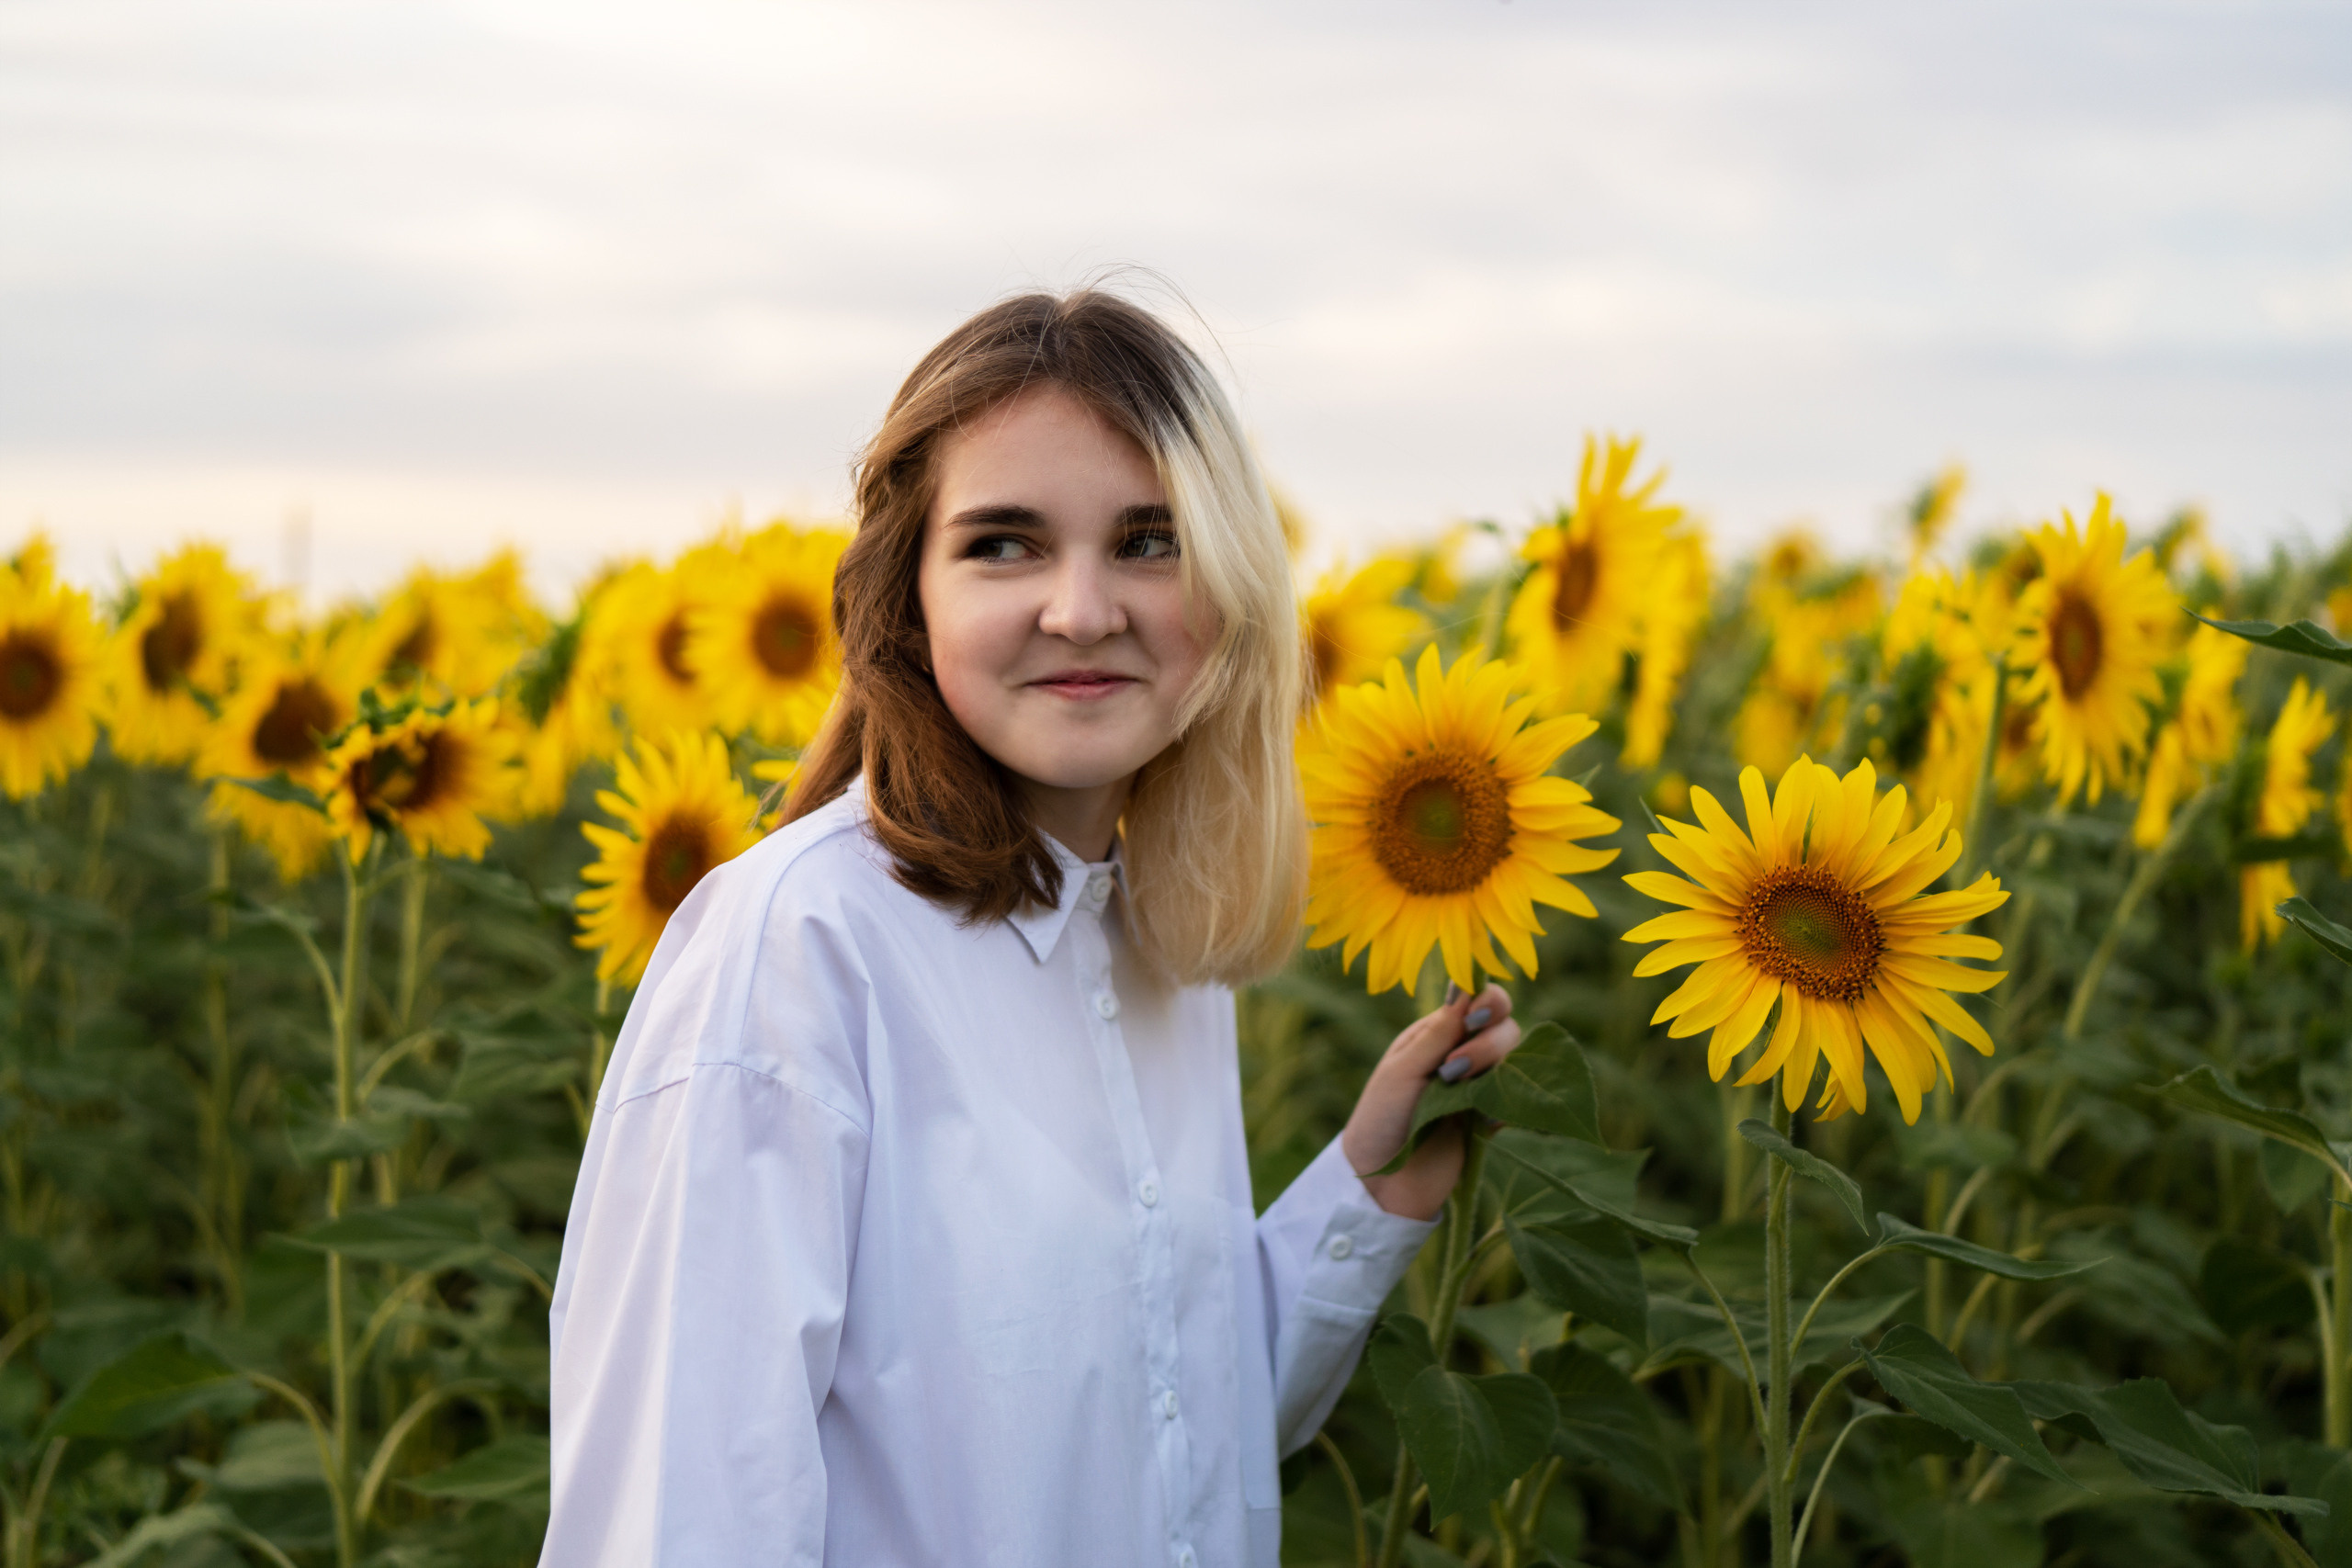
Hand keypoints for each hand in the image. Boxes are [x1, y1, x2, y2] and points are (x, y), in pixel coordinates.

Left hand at [1339, 982, 1519, 1219]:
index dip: (1487, 999)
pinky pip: (1518, 1099)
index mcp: (1436, 1033)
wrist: (1383, 1181)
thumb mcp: (1401, 1070)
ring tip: (1455, 1087)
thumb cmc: (1381, 1118)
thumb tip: (1464, 988)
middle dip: (1487, 1041)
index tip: (1475, 1016)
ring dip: (1493, 1066)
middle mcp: (1462, 1052)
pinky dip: (1507, 1101)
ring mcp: (1480, 1085)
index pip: (1478, 1000)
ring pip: (1515, 1059)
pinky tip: (1481, 1117)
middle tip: (1453, 1066)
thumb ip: (1436, 1034)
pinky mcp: (1491, 1118)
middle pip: (1505, 1026)